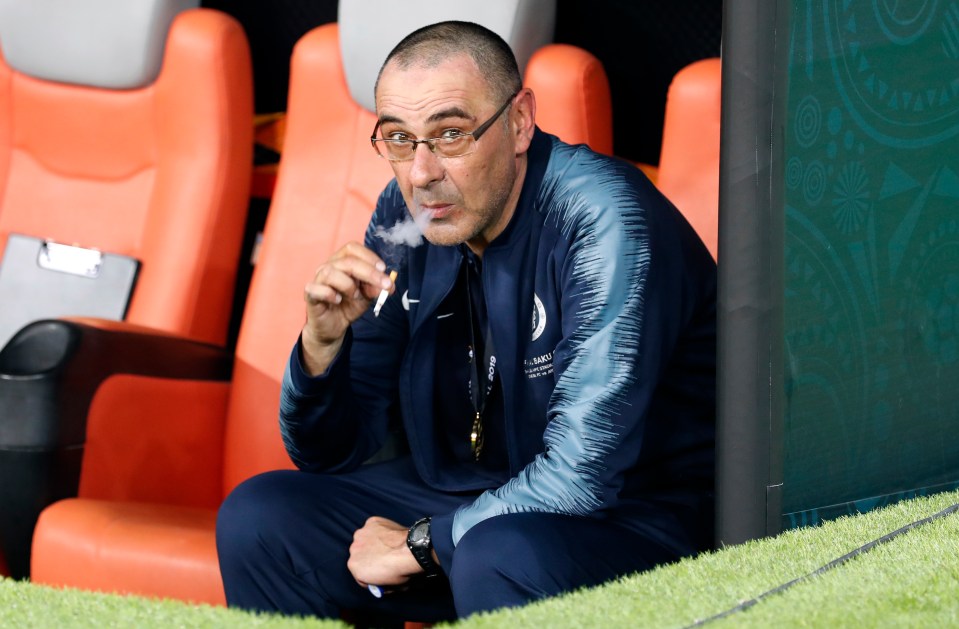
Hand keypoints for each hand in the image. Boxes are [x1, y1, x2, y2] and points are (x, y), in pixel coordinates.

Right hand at [301, 242, 393, 374]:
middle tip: (384, 285)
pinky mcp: (310, 294)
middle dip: (369, 273)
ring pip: (330, 272)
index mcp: (342, 262)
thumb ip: (375, 288)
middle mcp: (329, 266)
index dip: (369, 256)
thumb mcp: (367, 296)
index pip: (352, 248)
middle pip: (347, 260)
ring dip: (348, 285)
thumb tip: (388, 284)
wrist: (334, 326)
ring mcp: (318, 279)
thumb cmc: (348, 305)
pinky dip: (330, 294)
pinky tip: (338, 300)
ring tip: (354, 296)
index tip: (383, 269)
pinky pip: (316, 288)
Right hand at [347, 516, 421, 589]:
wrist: (411, 551)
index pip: (359, 572)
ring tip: (388, 545)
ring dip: (373, 542)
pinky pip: (373, 528)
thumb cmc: (400, 570)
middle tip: (384, 558)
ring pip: (365, 540)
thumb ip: (378, 584)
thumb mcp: (388, 587)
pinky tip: (389, 535)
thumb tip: (381, 582)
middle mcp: (353, 549)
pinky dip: (379, 531)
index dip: (370, 573)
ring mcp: (362, 533)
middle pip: (360, 554)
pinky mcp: (371, 522)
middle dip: (370, 557)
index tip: (379, 572)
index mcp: (353, 566)